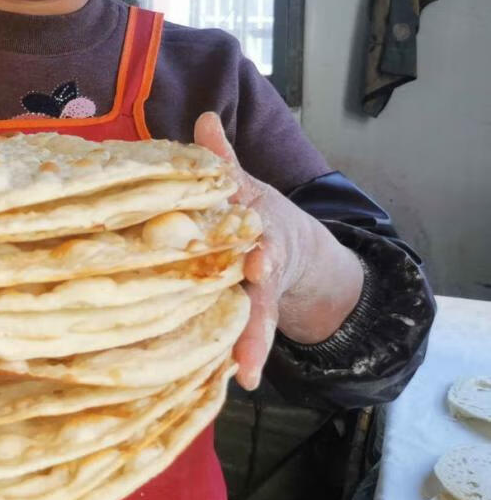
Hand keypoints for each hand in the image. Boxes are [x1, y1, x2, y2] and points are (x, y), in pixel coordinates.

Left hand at [193, 112, 362, 389]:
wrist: (295, 247)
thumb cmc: (253, 212)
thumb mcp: (244, 186)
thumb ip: (223, 159)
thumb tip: (205, 118)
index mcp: (256, 229)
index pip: (257, 239)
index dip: (258, 251)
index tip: (259, 261)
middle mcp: (261, 263)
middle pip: (260, 287)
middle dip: (257, 304)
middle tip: (252, 328)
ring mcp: (257, 292)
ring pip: (256, 317)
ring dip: (252, 341)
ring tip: (245, 369)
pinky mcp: (248, 313)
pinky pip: (244, 334)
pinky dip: (244, 355)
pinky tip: (239, 381)